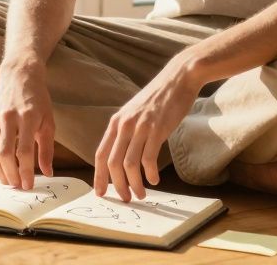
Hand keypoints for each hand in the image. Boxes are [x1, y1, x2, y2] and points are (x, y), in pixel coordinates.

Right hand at [0, 64, 55, 189]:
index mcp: (28, 117)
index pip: (24, 150)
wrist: (19, 76)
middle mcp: (8, 117)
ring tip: (8, 181)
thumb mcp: (48, 122)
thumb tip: (48, 173)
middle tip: (18, 186)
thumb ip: (47, 149)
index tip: (29, 185)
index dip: (26, 171)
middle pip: (5, 154)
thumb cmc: (38, 100)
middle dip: (11, 175)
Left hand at [93, 63, 199, 201]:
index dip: (98, 176)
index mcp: (116, 122)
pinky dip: (150, 173)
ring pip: (129, 164)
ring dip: (134, 184)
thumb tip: (123, 157)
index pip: (100, 154)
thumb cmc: (159, 99)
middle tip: (126, 199)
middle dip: (117, 185)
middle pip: (112, 163)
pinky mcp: (157, 129)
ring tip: (141, 194)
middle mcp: (124, 125)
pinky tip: (155, 180)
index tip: (100, 193)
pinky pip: (149, 158)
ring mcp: (140, 126)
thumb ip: (127, 131)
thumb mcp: (135, 113)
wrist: (178, 78)